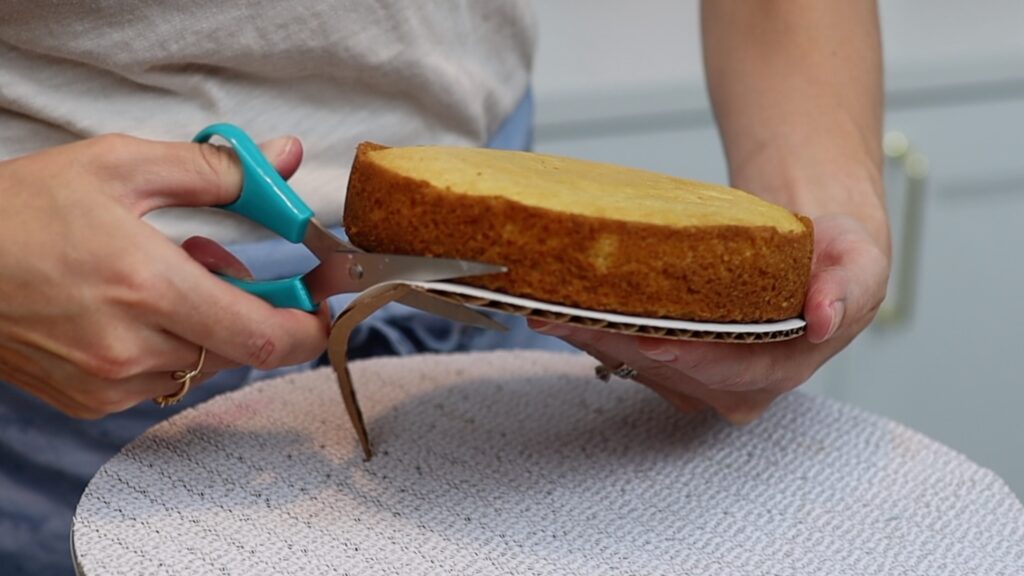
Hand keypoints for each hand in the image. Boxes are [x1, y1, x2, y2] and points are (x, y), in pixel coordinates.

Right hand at [0, 133, 327, 417]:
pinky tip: (136, 311)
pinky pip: (162, 380)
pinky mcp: (89, 401)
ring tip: (168, 282)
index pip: (265, 336)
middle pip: (242, 351)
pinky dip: (171, 348)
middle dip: (257, 313)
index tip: (322, 303)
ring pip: (203, 366)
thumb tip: (284, 161)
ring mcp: (108, 383)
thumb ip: (216, 171)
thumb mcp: (121, 167)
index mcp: (149, 288)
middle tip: (238, 271)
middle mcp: (132, 348)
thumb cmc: (21, 210)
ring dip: (209, 328)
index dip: (308, 326)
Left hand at [531, 213, 888, 423]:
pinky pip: (625, 351)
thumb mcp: (860, 264)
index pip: (730, 371)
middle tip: (568, 315)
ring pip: (637, 363)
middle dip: (617, 342)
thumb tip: (825, 317)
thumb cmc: (835, 260)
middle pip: (669, 369)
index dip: (693, 357)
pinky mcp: (669, 363)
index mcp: (780, 370)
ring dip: (591, 337)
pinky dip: (591, 330)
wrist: (809, 254)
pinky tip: (558, 311)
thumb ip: (846, 289)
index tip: (656, 339)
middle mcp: (734, 386)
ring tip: (548, 310)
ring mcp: (697, 378)